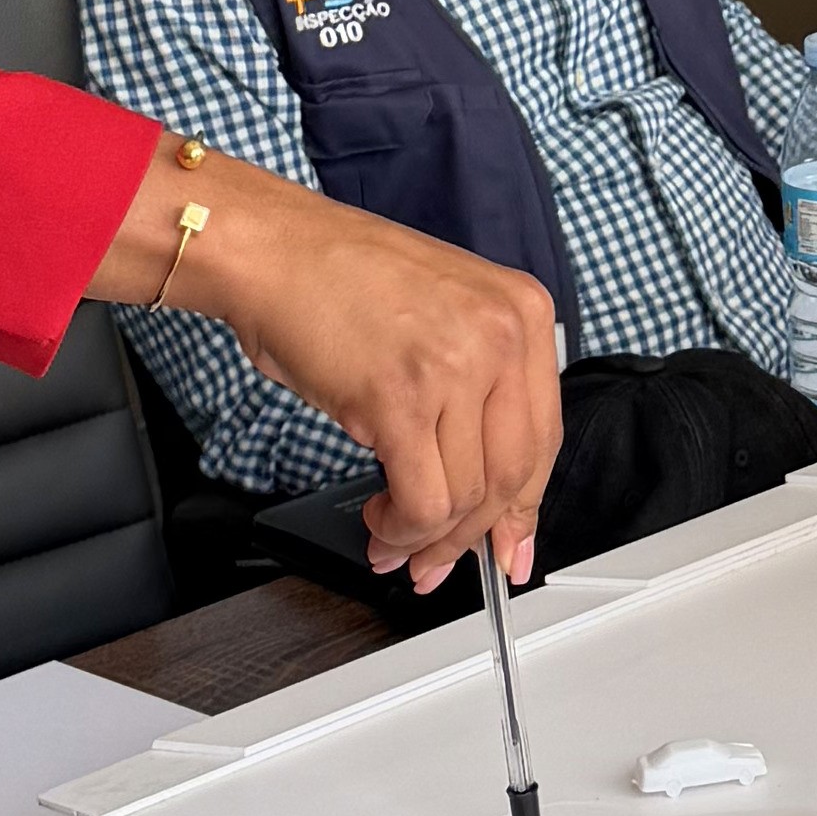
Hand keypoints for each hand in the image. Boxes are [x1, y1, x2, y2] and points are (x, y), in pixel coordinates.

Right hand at [99, 138, 558, 588]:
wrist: (273, 250)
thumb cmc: (338, 280)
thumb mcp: (442, 317)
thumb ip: (477, 392)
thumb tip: (488, 490)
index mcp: (522, 311)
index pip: (543, 435)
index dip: (524, 505)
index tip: (511, 545)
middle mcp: (500, 336)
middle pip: (511, 474)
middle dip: (472, 537)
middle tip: (439, 564)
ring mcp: (454, 367)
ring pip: (466, 498)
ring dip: (426, 540)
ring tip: (392, 541)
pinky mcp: (400, 400)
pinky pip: (422, 501)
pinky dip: (401, 531)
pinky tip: (379, 524)